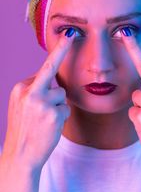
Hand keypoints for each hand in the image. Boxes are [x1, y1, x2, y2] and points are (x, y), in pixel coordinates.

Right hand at [2, 34, 74, 173]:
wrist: (20, 156)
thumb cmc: (23, 130)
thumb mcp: (21, 106)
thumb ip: (34, 91)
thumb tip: (52, 82)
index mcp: (20, 88)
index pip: (42, 71)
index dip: (56, 54)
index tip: (67, 36)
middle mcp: (29, 92)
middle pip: (52, 74)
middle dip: (61, 51)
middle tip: (70, 36)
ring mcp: (42, 103)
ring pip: (61, 94)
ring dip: (58, 105)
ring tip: (45, 120)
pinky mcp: (54, 114)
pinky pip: (66, 109)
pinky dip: (61, 117)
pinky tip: (50, 127)